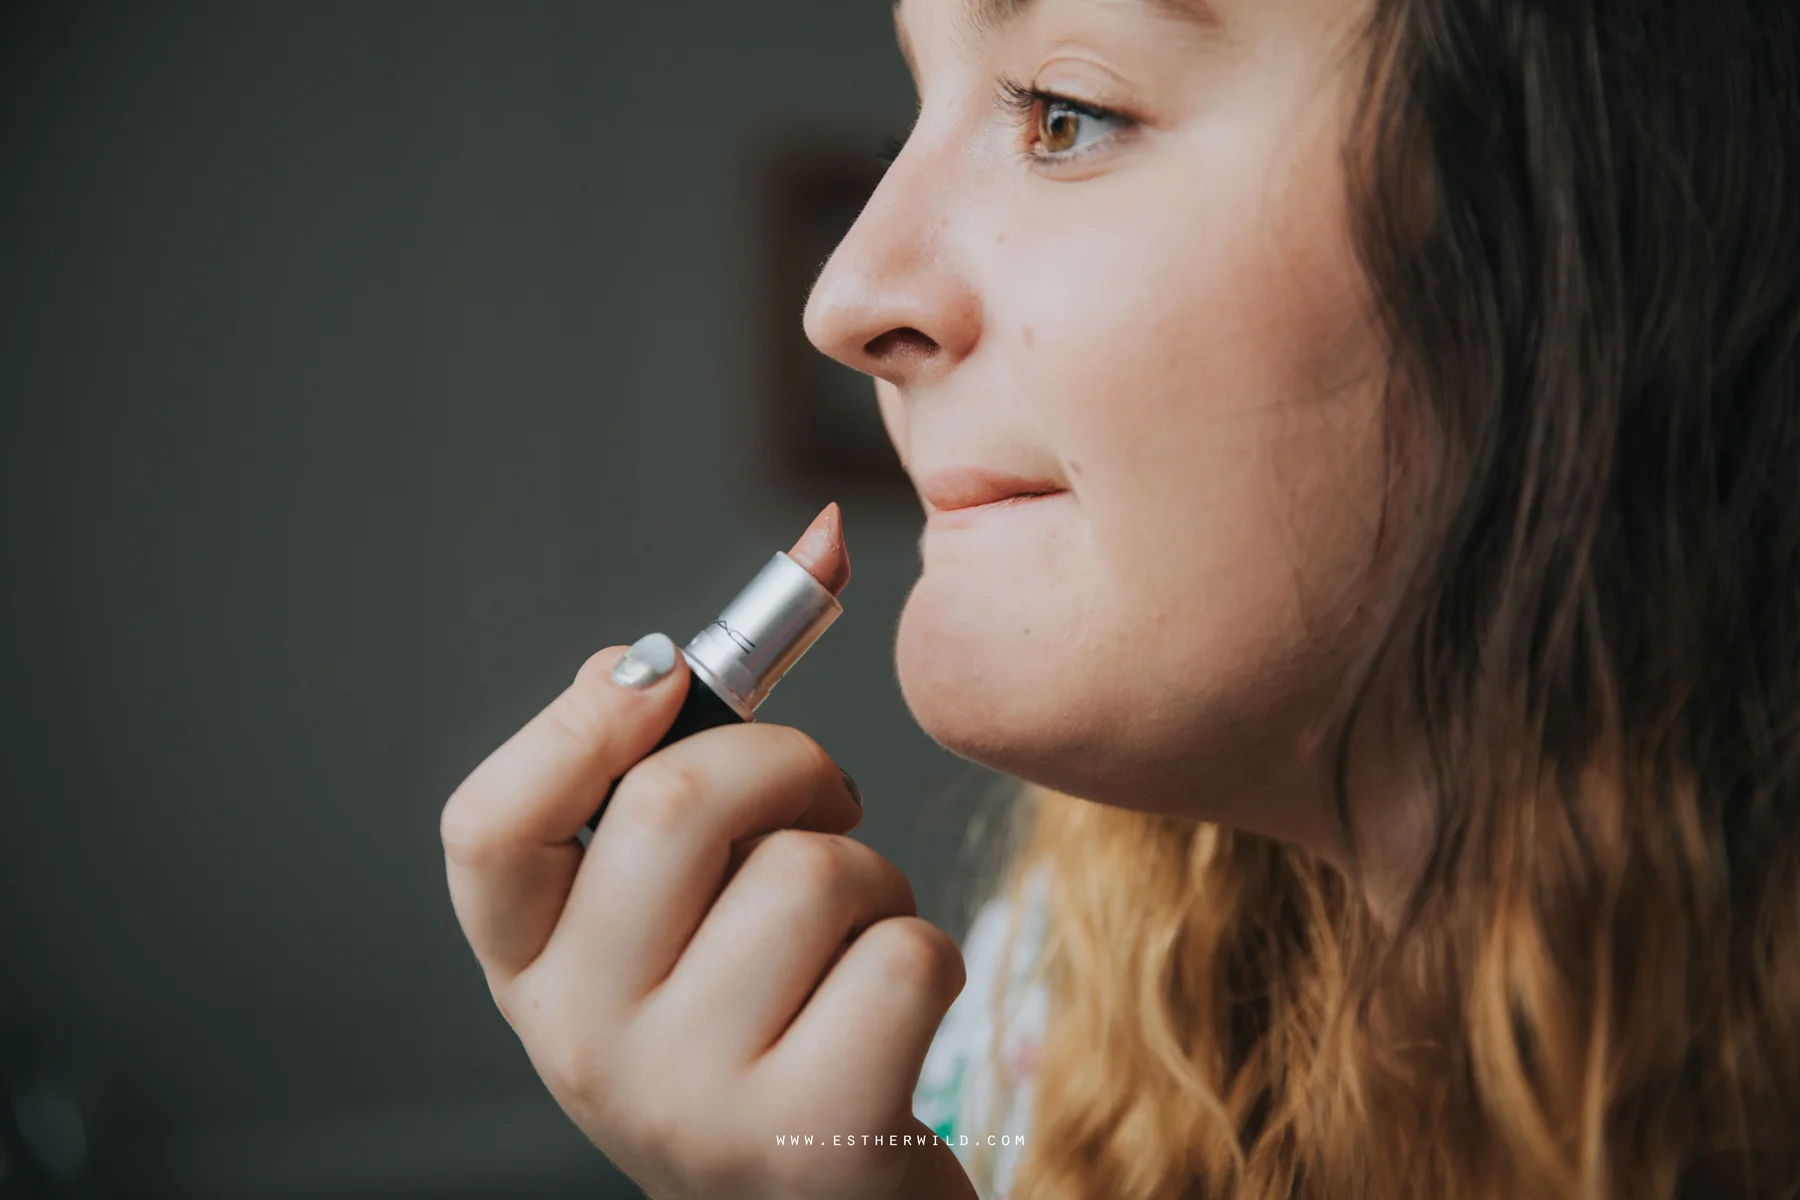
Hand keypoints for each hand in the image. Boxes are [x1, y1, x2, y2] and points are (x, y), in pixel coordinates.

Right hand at [441, 640, 975, 1199]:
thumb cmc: (757, 1030)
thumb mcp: (671, 931)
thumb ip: (649, 799)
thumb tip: (638, 660)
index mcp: (533, 974)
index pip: (487, 829)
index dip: (571, 726)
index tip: (656, 671)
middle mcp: (582, 1042)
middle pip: (674, 804)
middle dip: (787, 761)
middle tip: (823, 797)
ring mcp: (687, 1099)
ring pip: (811, 871)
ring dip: (870, 875)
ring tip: (852, 938)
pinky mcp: (808, 1137)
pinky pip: (900, 955)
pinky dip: (923, 949)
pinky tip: (893, 1007)